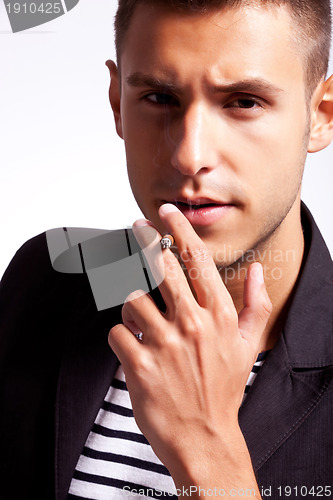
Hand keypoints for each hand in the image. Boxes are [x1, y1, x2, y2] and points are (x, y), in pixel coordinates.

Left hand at [108, 203, 271, 493]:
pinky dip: (120, 336)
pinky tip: (132, 346)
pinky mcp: (139, 365)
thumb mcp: (248, 345)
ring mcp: (164, 344)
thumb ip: (256, 304)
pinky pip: (116, 332)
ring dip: (130, 304)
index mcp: (217, 314)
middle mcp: (191, 323)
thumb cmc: (223, 388)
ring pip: (131, 298)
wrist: (204, 436)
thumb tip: (258, 271)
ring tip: (139, 318)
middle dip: (144, 241)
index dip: (178, 230)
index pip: (196, 259)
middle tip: (135, 229)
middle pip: (159, 266)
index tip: (165, 212)